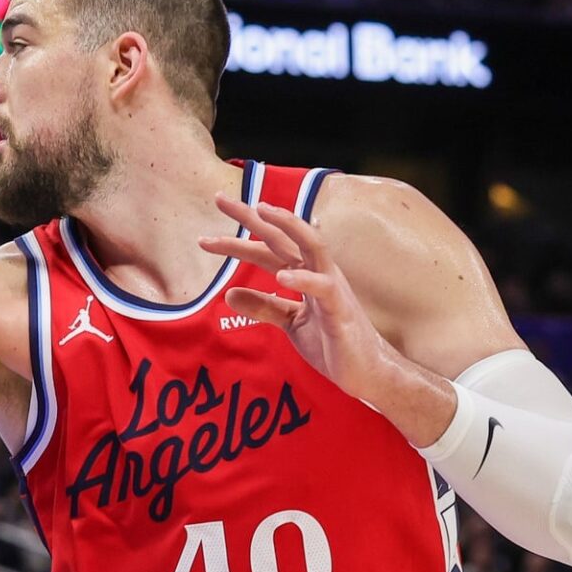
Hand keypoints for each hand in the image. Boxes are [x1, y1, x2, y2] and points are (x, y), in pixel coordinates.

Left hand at [198, 196, 397, 402]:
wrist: (366, 372)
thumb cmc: (333, 343)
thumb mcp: (290, 323)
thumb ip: (264, 306)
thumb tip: (230, 294)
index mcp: (304, 275)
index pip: (267, 249)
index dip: (238, 240)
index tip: (205, 239)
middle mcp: (318, 272)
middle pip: (283, 236)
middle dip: (253, 216)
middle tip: (219, 199)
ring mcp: (332, 287)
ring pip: (311, 245)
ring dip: (287, 226)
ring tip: (261, 211)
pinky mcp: (340, 309)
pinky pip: (323, 288)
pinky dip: (303, 280)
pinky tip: (282, 277)